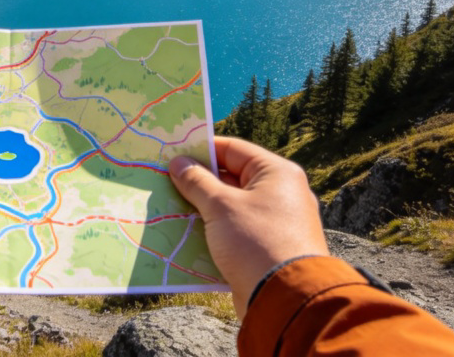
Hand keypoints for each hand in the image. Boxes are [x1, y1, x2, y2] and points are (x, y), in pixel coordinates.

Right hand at [168, 136, 327, 317]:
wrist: (287, 303)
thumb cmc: (255, 242)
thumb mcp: (220, 207)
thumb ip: (196, 182)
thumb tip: (178, 163)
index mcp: (277, 173)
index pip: (233, 150)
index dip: (202, 150)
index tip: (173, 154)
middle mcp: (282, 194)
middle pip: (232, 178)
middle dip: (199, 182)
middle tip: (167, 181)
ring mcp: (277, 223)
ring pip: (232, 207)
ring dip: (204, 208)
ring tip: (172, 206)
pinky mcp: (270, 249)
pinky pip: (237, 230)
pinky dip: (216, 230)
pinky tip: (189, 233)